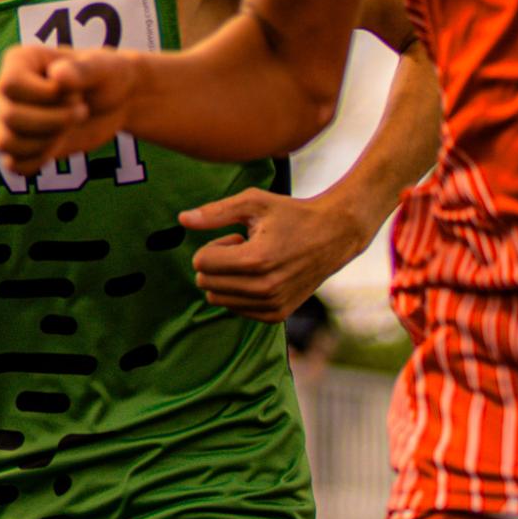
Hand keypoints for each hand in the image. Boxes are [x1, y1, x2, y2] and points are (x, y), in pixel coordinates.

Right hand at [0, 44, 138, 176]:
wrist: (116, 101)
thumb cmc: (107, 76)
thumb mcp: (102, 68)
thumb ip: (81, 70)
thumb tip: (57, 76)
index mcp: (19, 62)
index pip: (10, 85)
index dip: (44, 96)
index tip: (75, 92)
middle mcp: (8, 91)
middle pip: (10, 116)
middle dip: (54, 120)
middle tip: (81, 110)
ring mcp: (12, 119)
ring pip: (6, 142)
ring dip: (45, 142)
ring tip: (69, 128)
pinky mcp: (22, 145)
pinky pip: (14, 164)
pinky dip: (38, 161)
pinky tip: (59, 145)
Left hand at [178, 188, 372, 322]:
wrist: (335, 234)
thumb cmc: (291, 214)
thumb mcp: (253, 202)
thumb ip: (215, 212)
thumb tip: (182, 220)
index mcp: (256, 259)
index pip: (201, 263)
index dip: (213, 246)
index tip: (237, 237)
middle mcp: (264, 287)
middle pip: (206, 283)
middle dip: (217, 263)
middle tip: (245, 248)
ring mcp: (272, 304)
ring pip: (217, 298)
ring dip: (228, 278)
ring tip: (255, 261)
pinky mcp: (277, 315)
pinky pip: (235, 309)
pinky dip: (239, 292)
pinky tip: (262, 275)